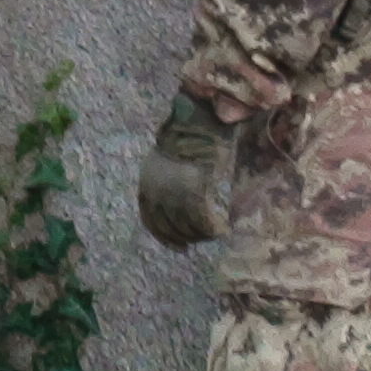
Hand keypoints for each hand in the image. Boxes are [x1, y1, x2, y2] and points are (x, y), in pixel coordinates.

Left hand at [137, 94, 239, 248]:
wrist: (195, 123)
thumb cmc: (185, 140)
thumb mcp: (165, 164)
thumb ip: (167, 187)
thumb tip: (176, 209)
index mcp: (147, 186)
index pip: (152, 222)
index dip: (167, 237)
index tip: (180, 247)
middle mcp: (156, 194)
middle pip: (171, 229)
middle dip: (188, 237)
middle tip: (202, 239)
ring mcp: (175, 195)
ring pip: (189, 228)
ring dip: (203, 234)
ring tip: (215, 232)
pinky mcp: (195, 193)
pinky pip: (204, 221)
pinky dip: (214, 229)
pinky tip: (224, 230)